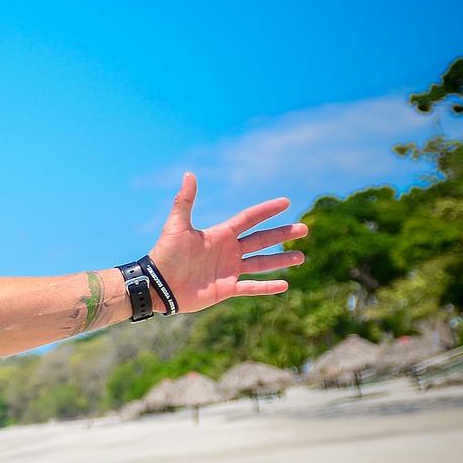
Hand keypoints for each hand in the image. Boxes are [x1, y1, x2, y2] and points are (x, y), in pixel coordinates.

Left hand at [147, 174, 307, 313]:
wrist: (157, 284)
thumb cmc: (165, 254)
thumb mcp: (176, 225)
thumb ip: (185, 201)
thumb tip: (189, 174)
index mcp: (220, 234)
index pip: (249, 219)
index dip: (266, 210)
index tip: (286, 202)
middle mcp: (228, 251)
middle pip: (261, 240)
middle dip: (282, 234)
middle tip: (305, 229)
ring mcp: (228, 270)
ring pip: (261, 263)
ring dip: (281, 260)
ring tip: (301, 257)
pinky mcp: (226, 288)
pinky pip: (251, 287)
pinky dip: (267, 287)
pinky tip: (285, 285)